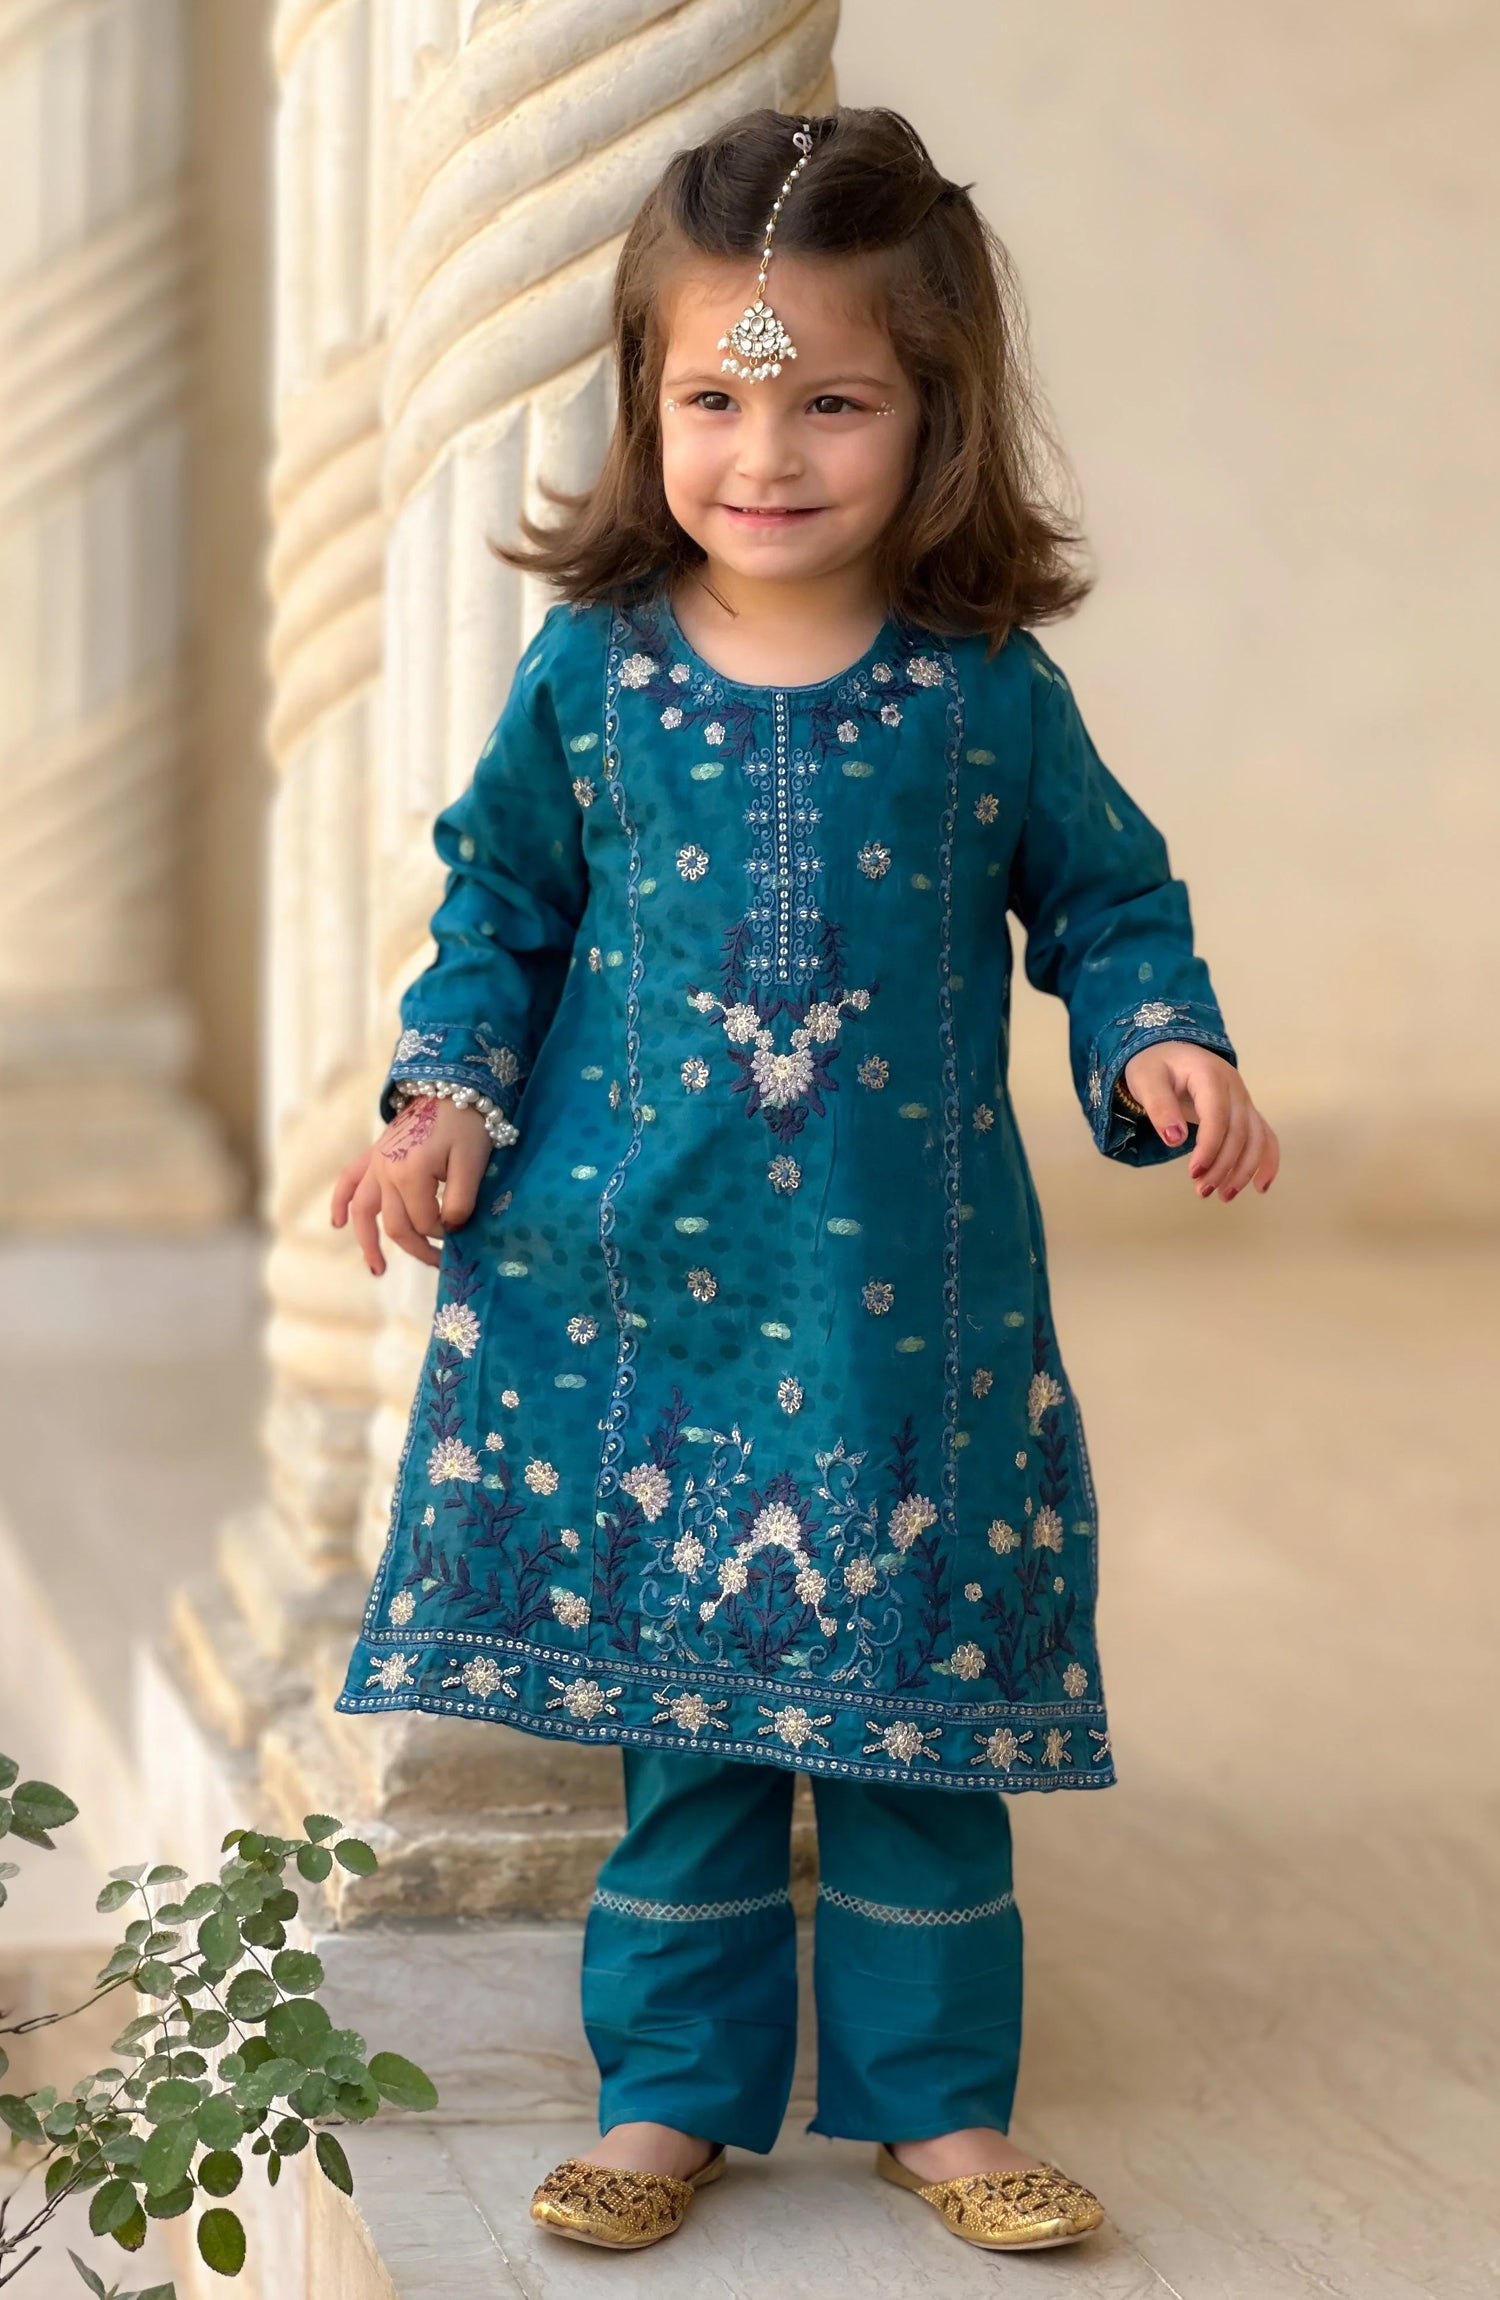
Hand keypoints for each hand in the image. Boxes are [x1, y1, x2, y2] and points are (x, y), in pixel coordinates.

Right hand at [330, 1097, 494, 1272]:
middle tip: (438, 1263)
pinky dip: (340, 1203)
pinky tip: (336, 1224)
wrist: (450, 1083)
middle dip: (417, 1248)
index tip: (462, 1233)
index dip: (444, 1233)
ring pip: (363, 1211)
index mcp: (410, 1174)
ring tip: (377, 1270)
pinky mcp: (373, 1154)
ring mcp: (376, 1163)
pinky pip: (348, 1181)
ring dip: (367, 1242)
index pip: (424, 1221)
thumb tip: (450, 1229)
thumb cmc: (467, 1123)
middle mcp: (385, 1172)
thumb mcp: (473, 1163)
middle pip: (395, 1225)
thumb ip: (462, 1201)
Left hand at [1121, 1042, 1278, 1201]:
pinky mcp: (1245, 1112)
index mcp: (1209, 1075)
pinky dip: (1267, 1161)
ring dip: (1243, 1170)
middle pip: (1239, 1132)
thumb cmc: (1155, 1066)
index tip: (1193, 1173)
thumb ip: (1160, 1107)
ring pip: (1256, 1138)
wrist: (1169, 1051)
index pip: (1217, 1116)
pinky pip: (1265, 1136)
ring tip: (1222, 1196)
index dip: (1209, 1147)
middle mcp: (1234, 1087)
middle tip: (1202, 1191)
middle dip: (1223, 1166)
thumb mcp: (1146, 1081)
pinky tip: (1260, 1187)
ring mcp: (1243, 1100)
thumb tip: (1175, 1140)